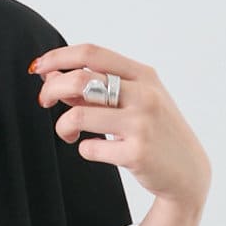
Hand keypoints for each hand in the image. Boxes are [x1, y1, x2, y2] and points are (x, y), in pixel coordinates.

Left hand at [30, 42, 210, 210]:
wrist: (187, 171)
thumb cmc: (156, 131)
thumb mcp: (136, 100)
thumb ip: (99, 88)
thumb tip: (53, 77)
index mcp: (143, 75)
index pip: (92, 53)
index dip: (58, 57)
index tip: (38, 67)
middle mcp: (144, 95)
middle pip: (80, 80)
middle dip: (51, 90)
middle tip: (44, 102)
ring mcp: (141, 124)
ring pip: (77, 116)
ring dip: (63, 126)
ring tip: (68, 133)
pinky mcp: (136, 153)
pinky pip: (89, 148)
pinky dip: (84, 148)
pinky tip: (95, 149)